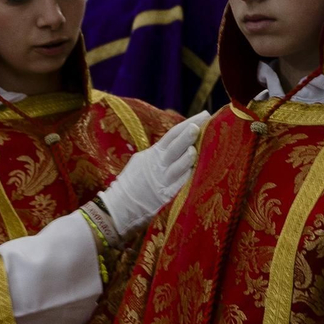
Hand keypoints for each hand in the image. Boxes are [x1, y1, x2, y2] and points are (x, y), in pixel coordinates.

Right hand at [100, 111, 208, 237]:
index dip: (187, 124)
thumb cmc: (132, 183)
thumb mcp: (143, 161)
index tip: (204, 115)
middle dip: (187, 135)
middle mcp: (158, 165)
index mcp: (153, 154)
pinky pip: (179, 187)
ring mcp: (162, 181)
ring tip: (195, 150)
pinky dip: (188, 180)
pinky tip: (198, 174)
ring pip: (177, 167)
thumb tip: (178, 143)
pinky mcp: (165, 197)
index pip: (172, 135)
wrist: (119, 207)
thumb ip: (159, 153)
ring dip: (187, 159)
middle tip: (198, 125)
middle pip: (175, 148)